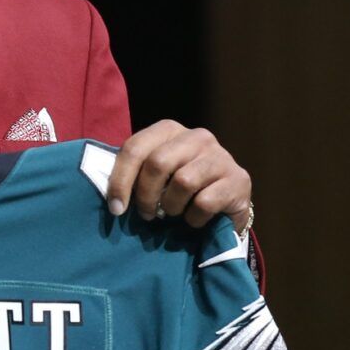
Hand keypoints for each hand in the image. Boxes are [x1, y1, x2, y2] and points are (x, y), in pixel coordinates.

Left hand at [102, 120, 250, 229]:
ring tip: (174, 213)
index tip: (116, 209)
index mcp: (169, 130)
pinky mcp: (239, 179)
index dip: (120, 181)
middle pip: (158, 163)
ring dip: (172, 206)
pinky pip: (205, 202)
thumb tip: (111, 196)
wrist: (224, 205)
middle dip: (146, 195)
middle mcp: (197, 136)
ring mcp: (220, 156)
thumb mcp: (155, 176)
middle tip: (147, 214)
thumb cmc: (180, 191)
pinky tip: (194, 219)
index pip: (135, 148)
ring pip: (183, 182)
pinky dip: (193, 218)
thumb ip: (135, 174)